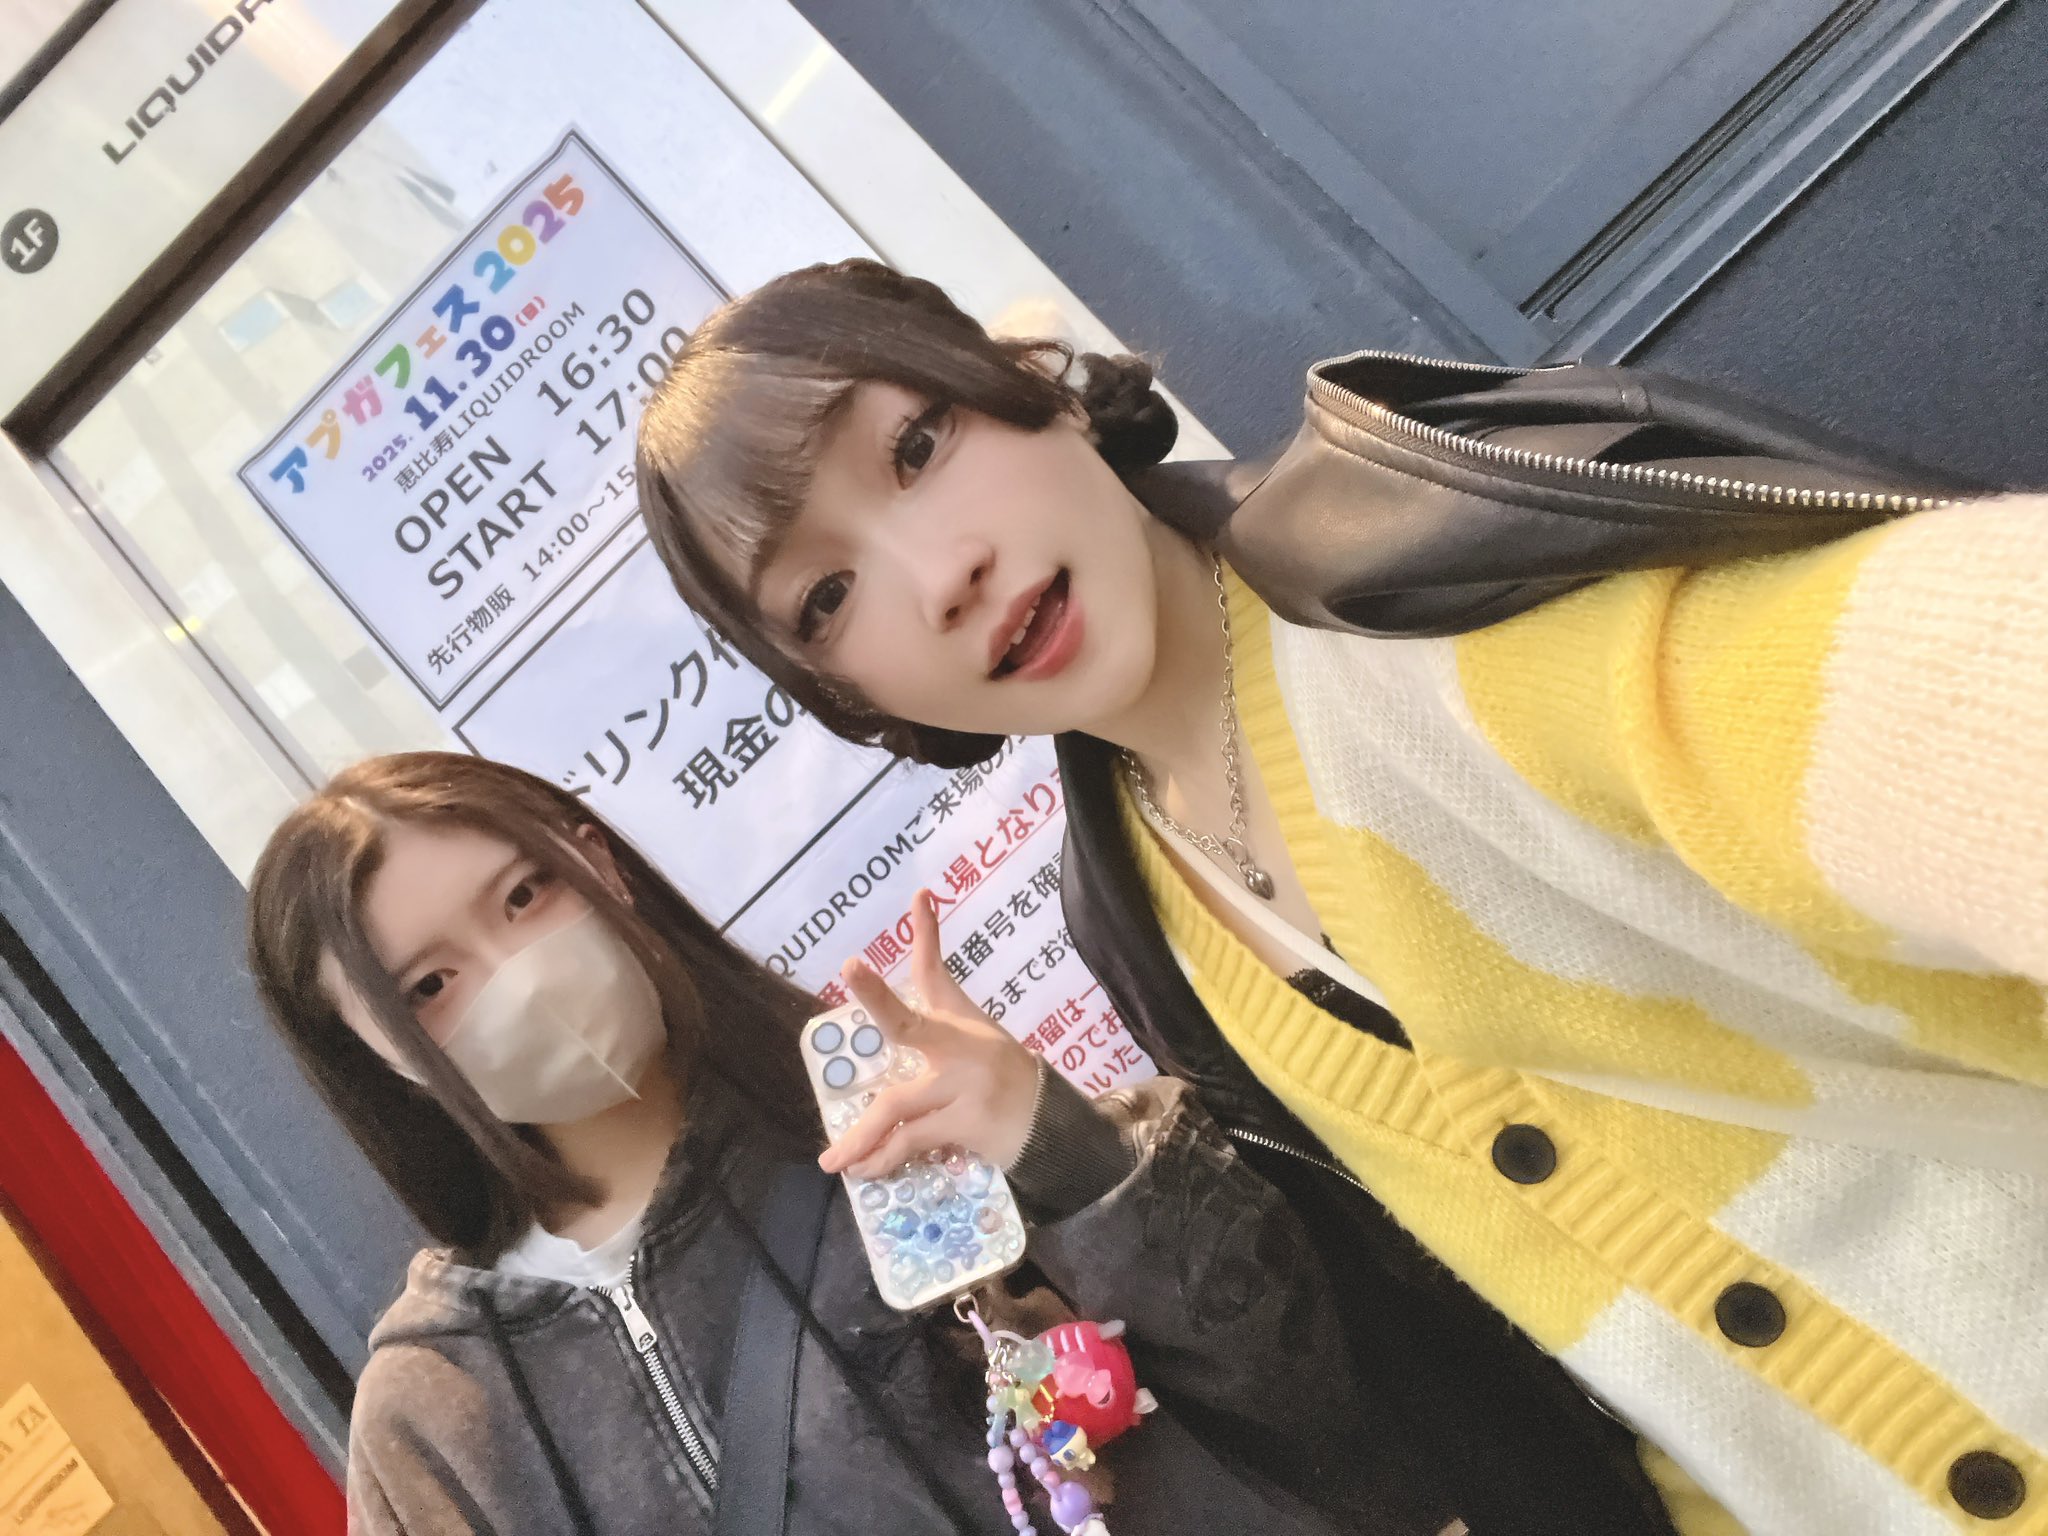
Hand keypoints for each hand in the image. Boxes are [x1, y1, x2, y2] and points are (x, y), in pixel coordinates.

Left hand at [818, 889, 1042, 1180]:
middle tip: (852, 968)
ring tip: (834, 1160)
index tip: (920, 897)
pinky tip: (864, 1171)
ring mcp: (965, 1086)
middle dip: (878, 996)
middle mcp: (962, 1047)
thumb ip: (931, 1007)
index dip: (927, 933)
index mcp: (959, 1024)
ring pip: (898, 1106)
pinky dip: (884, 1159)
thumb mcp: (972, 1037)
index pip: (936, 971)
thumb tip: (911, 954)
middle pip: (911, 1022)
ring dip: (861, 1137)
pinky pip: (912, 1142)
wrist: (1051, 1126)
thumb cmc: (999, 1078)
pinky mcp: (967, 1124)